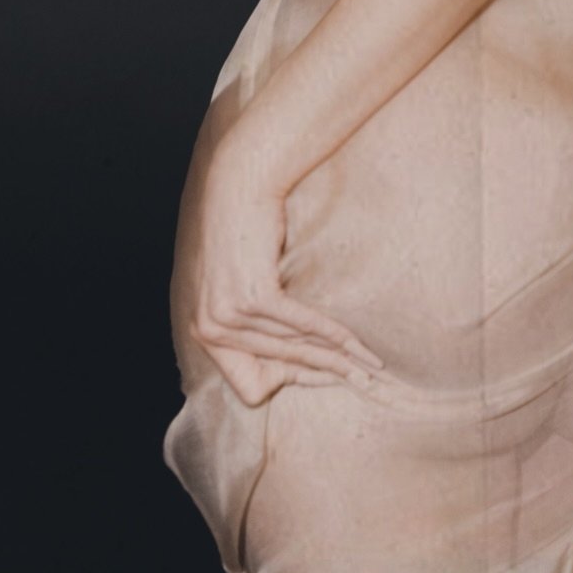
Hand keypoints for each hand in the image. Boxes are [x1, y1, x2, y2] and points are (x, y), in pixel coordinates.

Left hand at [186, 137, 385, 408]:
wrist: (240, 186)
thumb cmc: (243, 232)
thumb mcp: (234, 286)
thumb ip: (248, 326)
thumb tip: (292, 364)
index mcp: (203, 332)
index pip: (249, 385)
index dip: (288, 381)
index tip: (321, 373)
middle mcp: (210, 328)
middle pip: (281, 366)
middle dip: (327, 373)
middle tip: (362, 380)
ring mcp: (229, 314)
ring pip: (297, 347)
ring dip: (340, 358)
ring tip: (370, 366)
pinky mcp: (254, 297)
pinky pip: (304, 326)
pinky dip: (335, 336)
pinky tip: (358, 345)